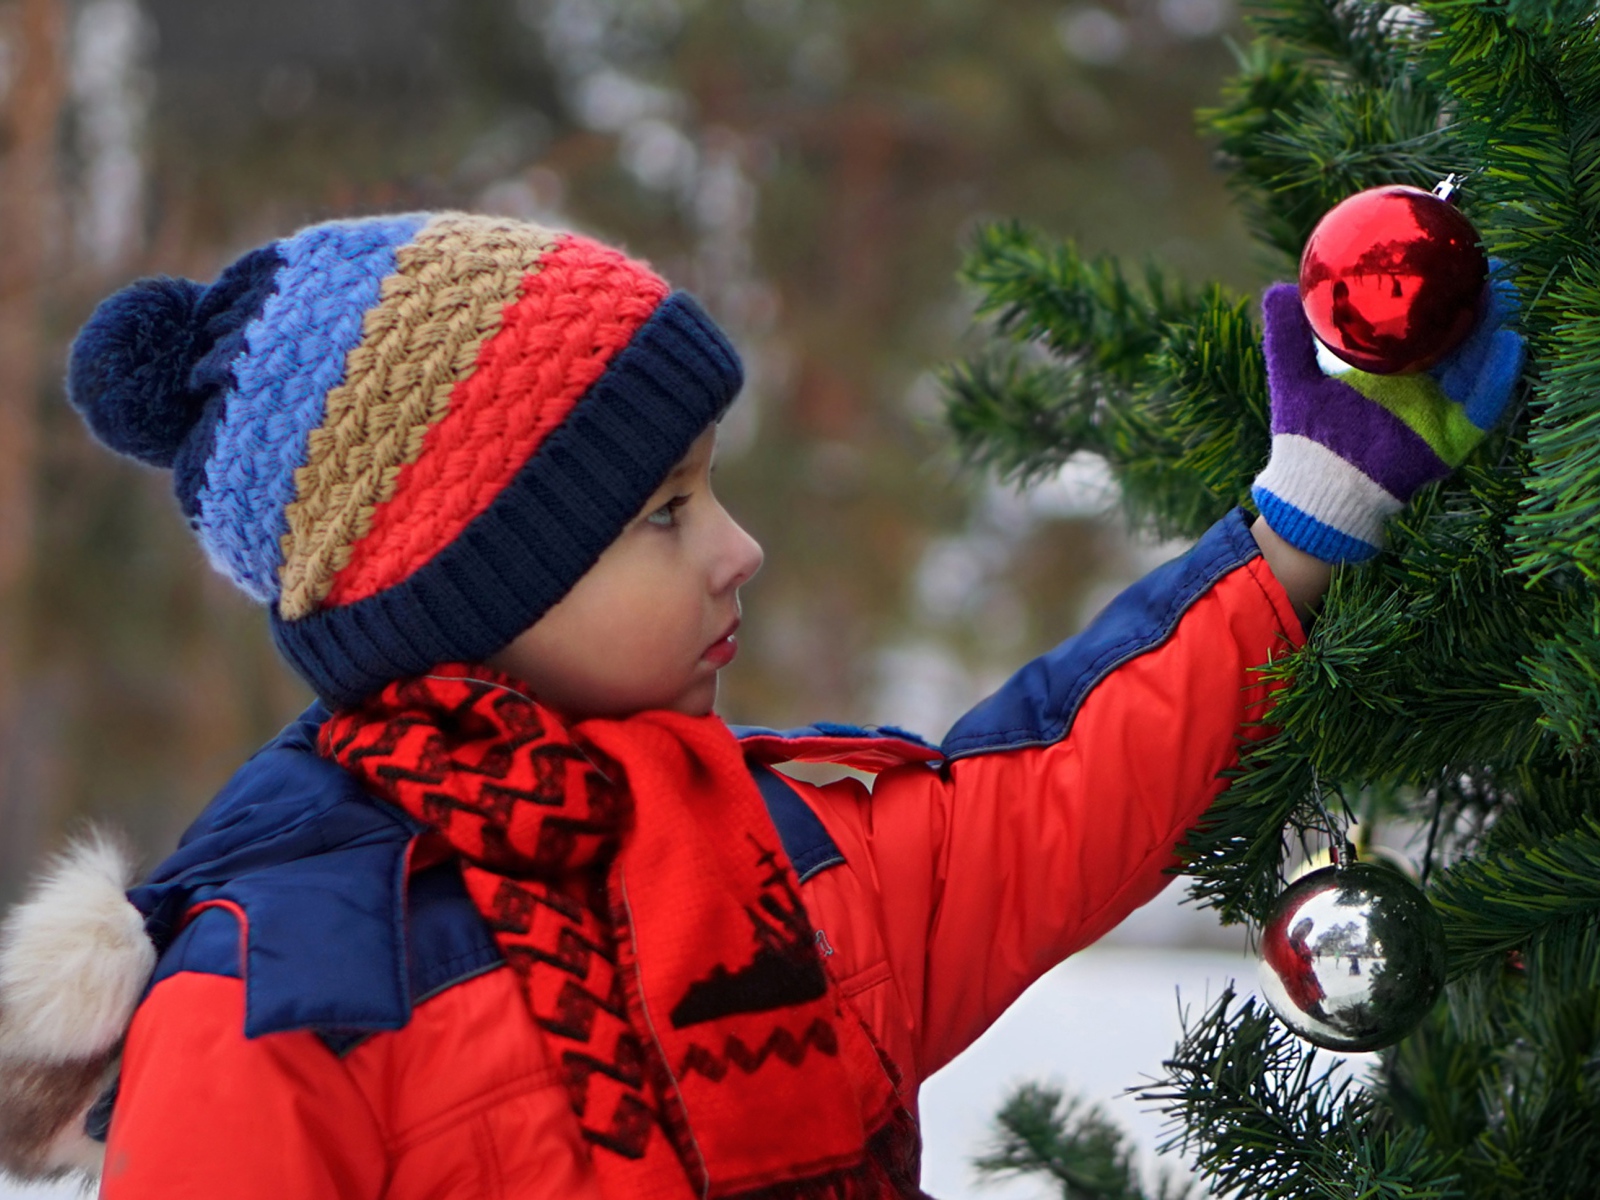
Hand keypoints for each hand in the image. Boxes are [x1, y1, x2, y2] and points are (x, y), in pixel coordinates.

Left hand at [1251, 271, 1524, 562]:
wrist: (1311, 491)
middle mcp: (1419, 387)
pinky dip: (1497, 377)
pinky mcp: (1449, 439)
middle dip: (1476, 305)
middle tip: (1486, 267)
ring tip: (1499, 295)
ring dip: (1492, 330)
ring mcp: (1437, 412)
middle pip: (1458, 339)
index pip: (1423, 326)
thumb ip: (1288, 337)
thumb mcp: (1294, 378)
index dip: (1440, 295)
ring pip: (1476, 364)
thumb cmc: (1304, 438)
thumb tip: (1279, 288)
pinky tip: (1509, 345)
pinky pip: (1483, 406)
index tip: (1449, 260)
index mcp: (1388, 370)